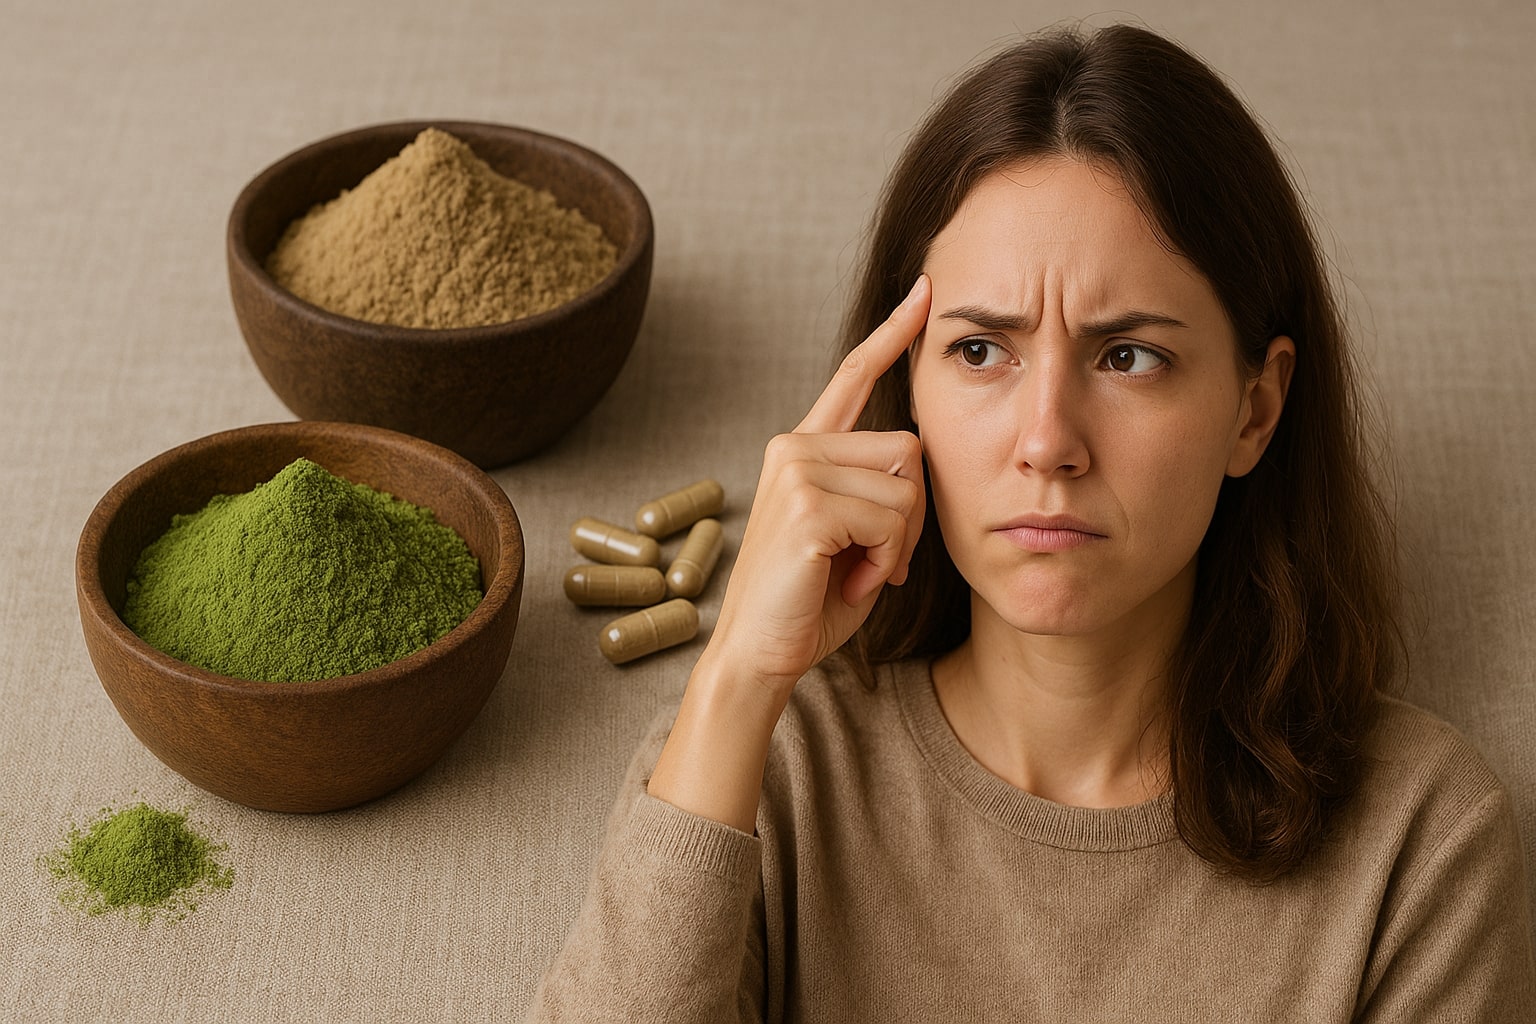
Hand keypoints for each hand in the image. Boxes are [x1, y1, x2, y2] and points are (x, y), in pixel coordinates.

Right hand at [648, 276, 930, 831]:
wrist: (760, 656)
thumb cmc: (809, 603)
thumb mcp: (854, 537)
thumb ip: (879, 491)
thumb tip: (915, 459)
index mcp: (803, 449)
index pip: (853, 377)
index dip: (891, 334)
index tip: (923, 291)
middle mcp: (794, 445)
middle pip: (912, 446)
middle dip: (913, 512)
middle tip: (875, 560)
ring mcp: (796, 469)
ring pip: (908, 483)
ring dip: (901, 541)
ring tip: (856, 572)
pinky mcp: (807, 504)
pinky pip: (892, 517)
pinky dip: (887, 558)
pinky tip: (851, 580)